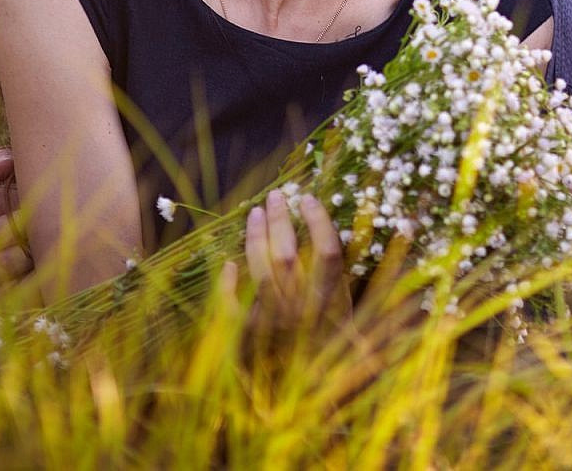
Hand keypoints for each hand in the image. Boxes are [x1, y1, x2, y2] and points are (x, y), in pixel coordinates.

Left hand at [229, 189, 346, 336]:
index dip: (318, 222)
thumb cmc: (331, 329)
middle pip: (288, 256)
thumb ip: (335, 266)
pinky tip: (229, 264)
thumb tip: (329, 220)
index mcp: (330, 299)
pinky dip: (228, 285)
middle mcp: (302, 309)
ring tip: (255, 214)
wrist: (316, 376)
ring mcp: (275, 321)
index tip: (308, 198)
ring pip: (261, 272)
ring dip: (257, 239)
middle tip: (276, 196)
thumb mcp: (344, 298)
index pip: (328, 252)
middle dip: (280, 220)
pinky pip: (234, 306)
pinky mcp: (253, 334)